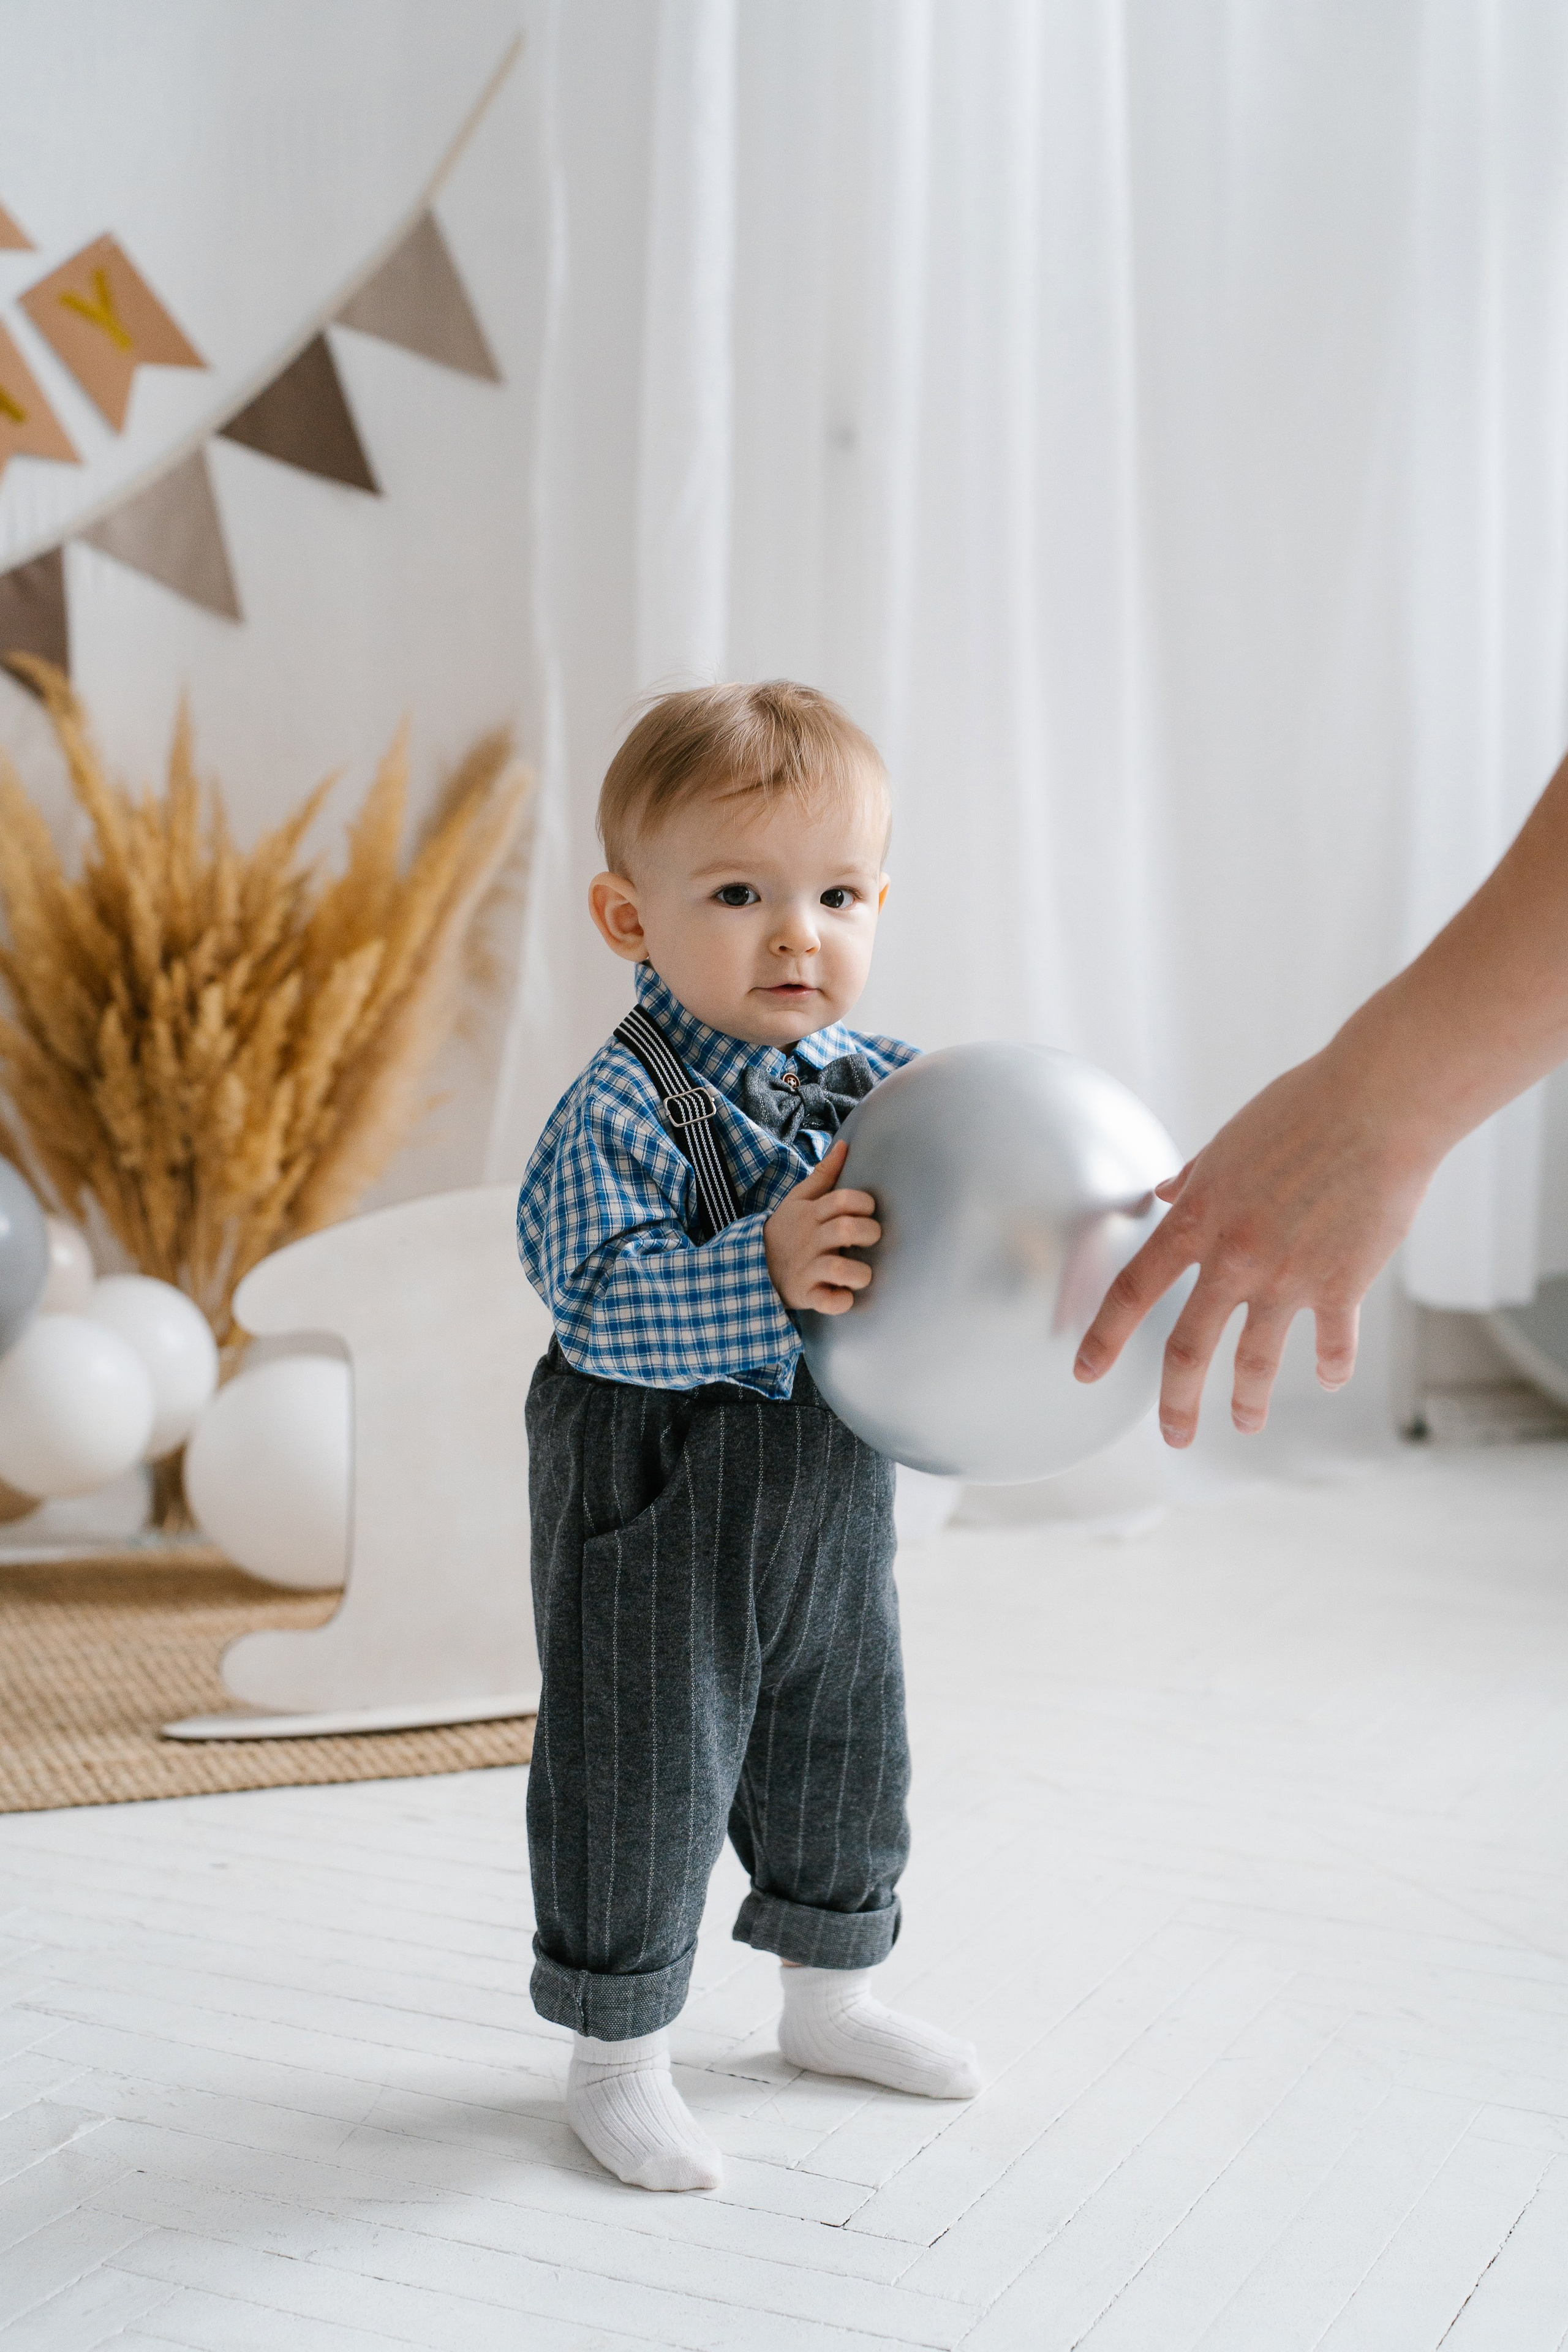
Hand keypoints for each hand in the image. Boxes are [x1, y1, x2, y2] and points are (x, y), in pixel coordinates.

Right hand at [765, 1138, 881, 1313]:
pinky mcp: (806, 1295)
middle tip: (869, 1240)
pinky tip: (844, 1296)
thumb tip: (844, 1144)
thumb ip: (824, 1174)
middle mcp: (811, 1240)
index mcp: (812, 1214)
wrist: (754, 1266)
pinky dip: (841, 1302)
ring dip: (859, 1273)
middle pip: (847, 1230)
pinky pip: (829, 1302)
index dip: (863, 1203)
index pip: (843, 1199)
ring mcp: (808, 1269)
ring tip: (860, 1274)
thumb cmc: (787, 1230)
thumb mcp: (798, 1199)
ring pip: (840, 1269)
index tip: (866, 1210)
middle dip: (869, 1233)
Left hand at [1072, 1039, 1435, 1445]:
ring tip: (1245, 1423)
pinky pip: (1333, 1345)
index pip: (1132, 1289)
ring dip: (1248, 1402)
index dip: (1104, 1337)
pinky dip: (1330, 1368)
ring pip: (1256, 1362)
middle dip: (1175, 1404)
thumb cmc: (1302, 1110)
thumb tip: (1161, 1193)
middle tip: (1171, 1435)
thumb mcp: (1228, 1143)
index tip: (1085, 1372)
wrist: (1377, 1105)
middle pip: (1188, 1349)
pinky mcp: (1343, 1284)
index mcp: (1198, 1218)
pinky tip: (1326, 1377)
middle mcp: (1234, 1257)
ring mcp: (1289, 1276)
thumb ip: (1192, 1180)